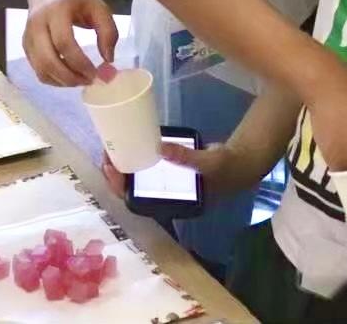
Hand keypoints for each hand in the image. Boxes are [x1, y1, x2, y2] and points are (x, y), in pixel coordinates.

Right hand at [22, 0, 117, 85]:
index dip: (79, 62)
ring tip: (80, 79)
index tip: (96, 72)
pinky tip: (68, 77)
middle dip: (70, 77)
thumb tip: (108, 60)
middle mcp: (37, 23)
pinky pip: (37, 70)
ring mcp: (28, 35)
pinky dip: (53, 79)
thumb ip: (109, 32)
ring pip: (41, 68)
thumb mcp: (99, 8)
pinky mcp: (26, 45)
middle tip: (88, 80)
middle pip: (48, 59)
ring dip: (62, 81)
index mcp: (56, 10)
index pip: (64, 42)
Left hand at [101, 140, 251, 202]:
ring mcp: (167, 183)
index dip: (120, 186)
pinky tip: (129, 144)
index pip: (138, 200)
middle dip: (116, 174)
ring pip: (138, 177)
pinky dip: (138, 156)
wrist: (241, 161)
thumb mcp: (208, 163)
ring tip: (111, 148)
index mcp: (172, 202)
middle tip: (105, 154)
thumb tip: (161, 147)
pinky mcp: (169, 169)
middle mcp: (166, 196)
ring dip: (124, 165)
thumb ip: (186, 157)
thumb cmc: (225, 169)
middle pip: (132, 189)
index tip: (109, 168)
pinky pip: (148, 165)